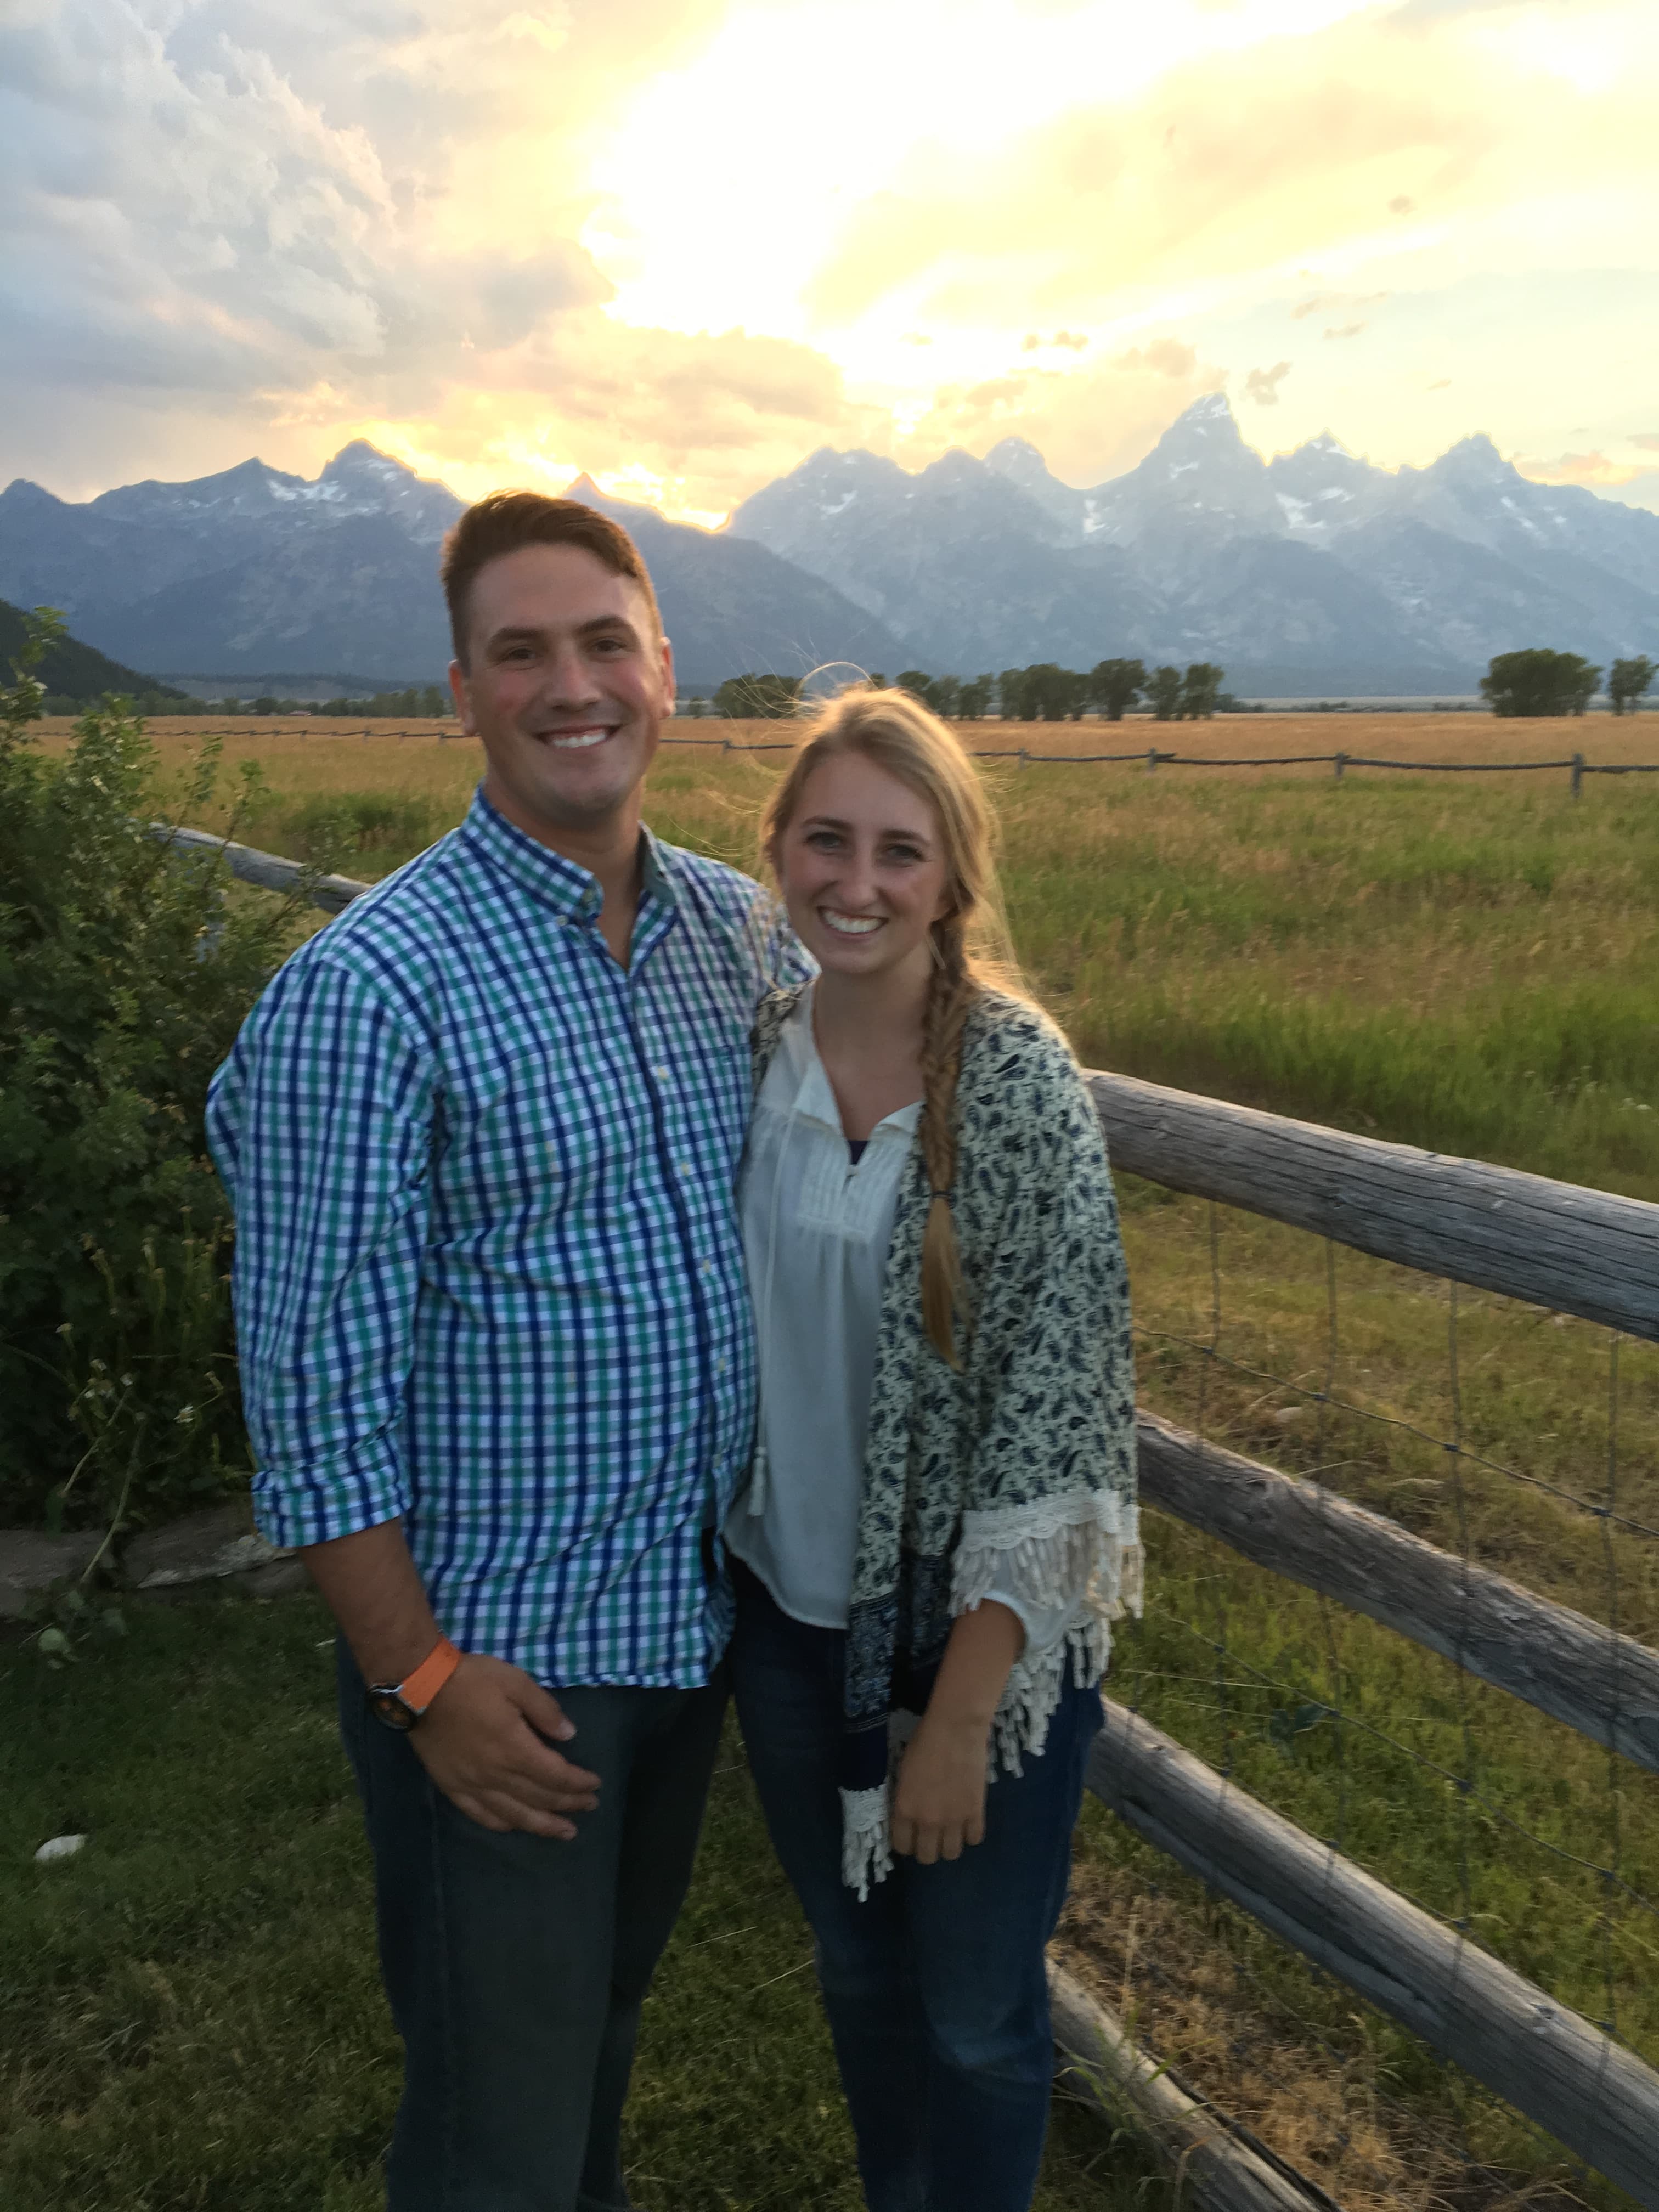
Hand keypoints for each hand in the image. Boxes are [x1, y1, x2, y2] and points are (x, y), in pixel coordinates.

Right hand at [410, 1654, 600, 1839]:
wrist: (420, 1687)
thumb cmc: (471, 1680)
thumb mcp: (516, 1682)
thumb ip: (545, 1710)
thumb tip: (569, 1735)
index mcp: (515, 1749)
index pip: (556, 1775)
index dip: (578, 1783)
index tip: (595, 1785)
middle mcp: (496, 1775)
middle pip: (540, 1798)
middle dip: (569, 1805)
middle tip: (589, 1807)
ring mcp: (472, 1785)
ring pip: (514, 1815)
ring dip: (543, 1826)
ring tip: (564, 1833)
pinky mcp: (452, 1787)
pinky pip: (480, 1815)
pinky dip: (502, 1824)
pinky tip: (514, 1827)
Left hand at [890, 1710, 990, 1864]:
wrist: (955, 1728)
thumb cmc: (924, 1742)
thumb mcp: (903, 1773)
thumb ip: (905, 1800)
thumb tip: (909, 1815)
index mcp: (905, 1810)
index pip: (902, 1846)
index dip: (906, 1841)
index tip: (911, 1833)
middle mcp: (927, 1822)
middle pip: (927, 1856)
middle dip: (927, 1847)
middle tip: (931, 1832)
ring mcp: (954, 1820)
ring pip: (951, 1854)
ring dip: (949, 1843)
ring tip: (950, 1829)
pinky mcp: (976, 1813)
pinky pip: (974, 1839)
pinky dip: (970, 1833)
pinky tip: (967, 1820)